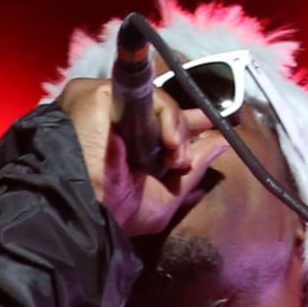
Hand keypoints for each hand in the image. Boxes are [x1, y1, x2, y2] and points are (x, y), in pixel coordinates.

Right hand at [56, 74, 223, 241]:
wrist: (86, 209)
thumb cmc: (116, 211)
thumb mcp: (165, 197)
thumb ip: (193, 170)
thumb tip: (221, 143)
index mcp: (125, 145)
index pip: (159, 123)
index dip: (186, 123)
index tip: (212, 125)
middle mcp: (115, 122)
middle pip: (160, 107)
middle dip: (185, 126)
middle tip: (196, 144)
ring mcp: (107, 106)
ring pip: (157, 101)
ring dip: (177, 128)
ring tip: (176, 157)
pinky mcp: (99, 94)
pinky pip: (146, 95)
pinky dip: (165, 116)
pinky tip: (167, 142)